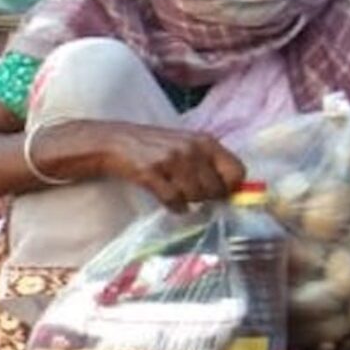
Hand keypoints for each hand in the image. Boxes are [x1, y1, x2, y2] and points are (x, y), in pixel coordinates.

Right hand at [35, 120, 243, 209]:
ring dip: (188, 202)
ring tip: (178, 195)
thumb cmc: (153, 146)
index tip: (220, 193)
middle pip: (215, 189)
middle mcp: (192, 149)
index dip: (230, 187)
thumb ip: (208, 162)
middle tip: (193, 195)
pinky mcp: (151, 173)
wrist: (113, 142)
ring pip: (195, 196)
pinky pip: (173, 200)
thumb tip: (232, 189)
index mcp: (205, 141)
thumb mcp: (186, 145)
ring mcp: (171, 161)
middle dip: (206, 198)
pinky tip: (170, 204)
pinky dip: (174, 207)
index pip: (236, 171)